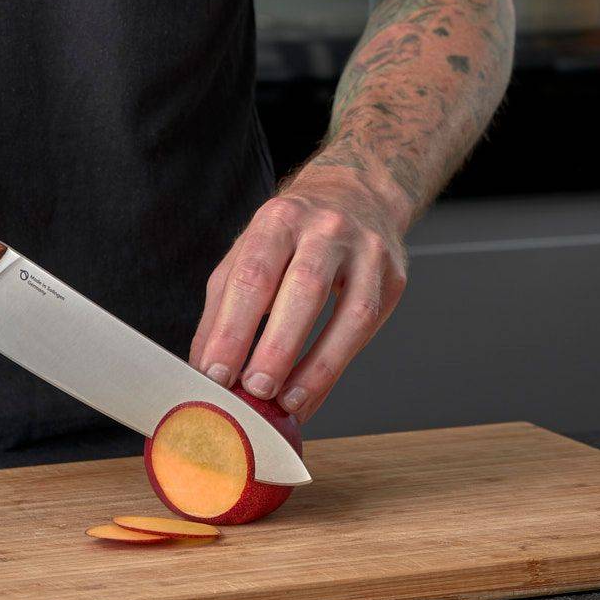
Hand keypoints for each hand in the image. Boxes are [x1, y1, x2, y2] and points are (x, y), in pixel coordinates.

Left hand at [188, 160, 407, 419]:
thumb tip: (206, 369)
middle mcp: (326, 228)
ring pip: (349, 313)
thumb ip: (224, 308)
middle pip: (304, 288)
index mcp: (280, 219)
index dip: (233, 329)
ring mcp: (367, 251)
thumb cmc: (293, 233)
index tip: (216, 373)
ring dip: (316, 367)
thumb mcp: (249, 251)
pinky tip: (312, 394)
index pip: (253, 275)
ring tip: (288, 403)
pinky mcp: (393, 278)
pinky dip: (336, 368)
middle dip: (277, 347)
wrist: (356, 195)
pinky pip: (366, 329)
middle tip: (254, 390)